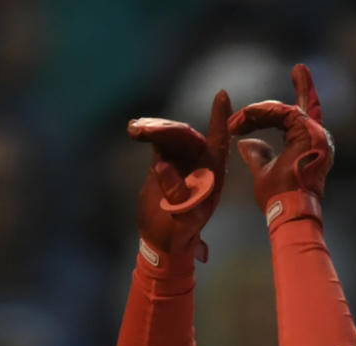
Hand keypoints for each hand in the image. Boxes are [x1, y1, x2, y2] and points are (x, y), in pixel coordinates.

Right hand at [128, 90, 230, 261]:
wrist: (162, 240)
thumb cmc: (179, 235)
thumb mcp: (183, 222)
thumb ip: (177, 197)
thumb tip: (162, 165)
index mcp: (212, 177)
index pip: (219, 143)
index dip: (220, 120)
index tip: (221, 95)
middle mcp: (200, 164)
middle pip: (188, 135)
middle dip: (167, 129)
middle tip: (145, 130)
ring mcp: (182, 160)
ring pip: (171, 134)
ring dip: (154, 128)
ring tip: (136, 130)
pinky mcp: (164, 159)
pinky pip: (158, 139)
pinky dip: (146, 132)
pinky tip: (134, 129)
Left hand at [229, 64, 332, 214]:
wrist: (288, 212)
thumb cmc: (278, 200)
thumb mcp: (264, 173)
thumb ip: (258, 156)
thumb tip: (246, 143)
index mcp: (310, 148)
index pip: (299, 122)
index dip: (280, 111)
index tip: (259, 109)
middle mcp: (319, 140)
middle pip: (308, 107)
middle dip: (304, 86)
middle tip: (299, 68)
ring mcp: (316, 136)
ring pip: (285, 111)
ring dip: (257, 113)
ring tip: (237, 119)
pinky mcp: (308, 132)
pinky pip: (281, 112)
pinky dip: (260, 114)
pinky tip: (243, 119)